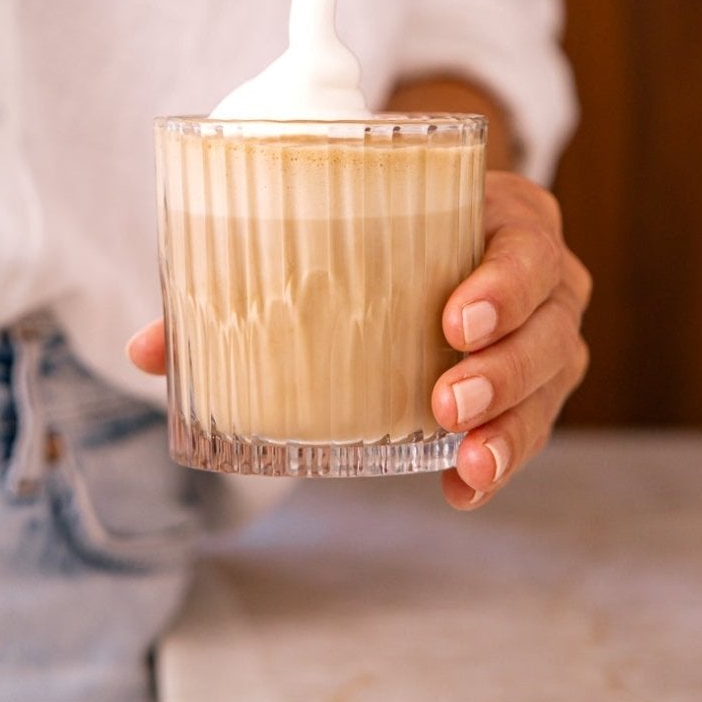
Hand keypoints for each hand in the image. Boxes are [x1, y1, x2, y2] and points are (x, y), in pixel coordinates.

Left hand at [126, 170, 590, 510]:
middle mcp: (543, 272)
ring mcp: (546, 331)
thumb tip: (147, 348)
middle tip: (445, 401)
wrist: (433, 219)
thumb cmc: (380, 218)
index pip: (526, 241)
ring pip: (553, 378)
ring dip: (511, 424)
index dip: (501, 284)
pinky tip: (460, 487)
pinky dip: (500, 459)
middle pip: (550, 322)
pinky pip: (535, 425)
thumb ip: (243, 275)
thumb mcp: (338, 222)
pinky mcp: (535, 383)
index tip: (451, 322)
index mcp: (504, 213)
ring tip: (463, 458)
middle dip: (504, 369)